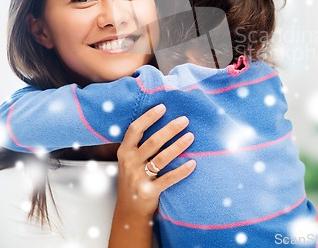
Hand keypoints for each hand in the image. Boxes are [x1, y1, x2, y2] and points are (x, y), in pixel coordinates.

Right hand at [114, 104, 195, 218]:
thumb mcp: (130, 160)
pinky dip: (182, 170)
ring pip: (161, 158)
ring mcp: (138, 178)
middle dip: (170, 129)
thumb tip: (164, 121)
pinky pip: (168, 179)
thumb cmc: (134, 178)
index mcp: (124, 151)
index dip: (148, 117)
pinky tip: (193, 163)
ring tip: (191, 137)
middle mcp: (129, 163)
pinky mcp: (148, 191)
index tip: (163, 107)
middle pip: (152, 142)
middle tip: (185, 120)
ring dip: (178, 146)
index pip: (135, 129)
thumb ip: (141, 144)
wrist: (129, 210)